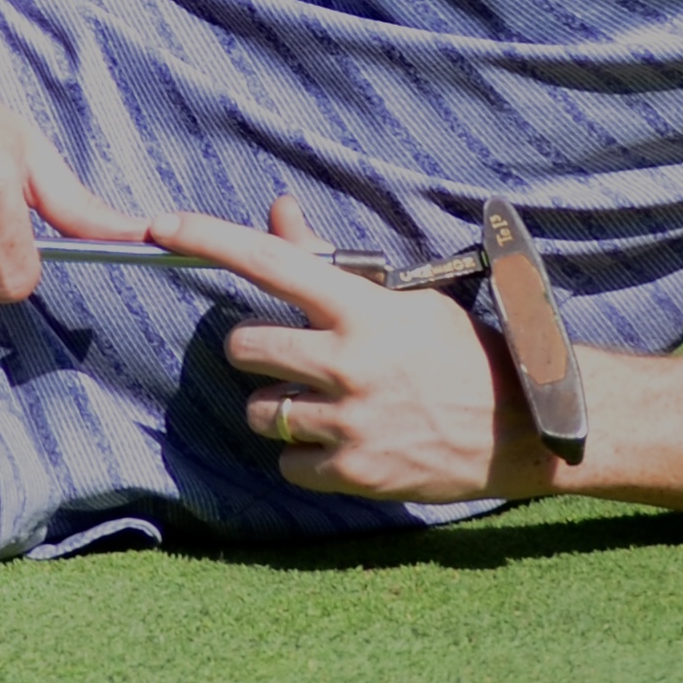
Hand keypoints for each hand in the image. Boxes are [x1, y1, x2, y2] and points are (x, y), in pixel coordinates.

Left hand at [175, 199, 557, 503]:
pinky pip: (287, 462)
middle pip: (242, 348)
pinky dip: (303, 455)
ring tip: (327, 403)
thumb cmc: (458, 353)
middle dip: (256, 351)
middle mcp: (348, 362)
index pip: (269, 262)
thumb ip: (330, 263)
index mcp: (361, 310)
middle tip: (293, 357)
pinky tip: (342, 441)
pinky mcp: (355, 472)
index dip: (208, 238)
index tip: (160, 227)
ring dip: (280, 405)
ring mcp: (350, 421)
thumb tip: (278, 211)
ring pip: (260, 409)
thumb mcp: (403, 299)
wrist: (522, 428)